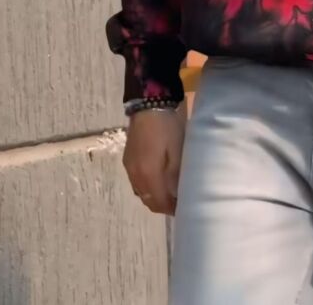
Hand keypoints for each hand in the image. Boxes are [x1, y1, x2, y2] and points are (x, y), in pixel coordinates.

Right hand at [123, 99, 187, 215]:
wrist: (149, 103)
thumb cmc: (168, 126)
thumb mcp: (178, 150)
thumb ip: (176, 175)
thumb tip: (178, 194)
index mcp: (148, 174)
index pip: (159, 202)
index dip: (172, 209)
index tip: (185, 209)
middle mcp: (135, 175)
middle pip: (148, 200)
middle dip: (163, 205)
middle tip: (179, 203)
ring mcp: (129, 166)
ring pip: (141, 192)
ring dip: (154, 196)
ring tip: (170, 192)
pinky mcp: (128, 158)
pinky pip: (136, 181)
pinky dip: (147, 186)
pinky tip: (158, 179)